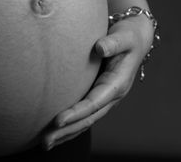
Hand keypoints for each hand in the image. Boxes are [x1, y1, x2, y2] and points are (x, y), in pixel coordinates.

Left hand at [42, 15, 153, 150]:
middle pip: (88, 118)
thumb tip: (100, 47)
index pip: (94, 102)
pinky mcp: (98, 96)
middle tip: (46, 141)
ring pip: (85, 121)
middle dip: (67, 131)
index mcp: (118, 84)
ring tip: (46, 143)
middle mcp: (111, 96)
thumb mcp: (124, 36)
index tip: (58, 120)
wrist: (134, 39)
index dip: (76, 113)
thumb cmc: (128, 37)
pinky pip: (84, 115)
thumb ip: (114, 42)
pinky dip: (70, 126)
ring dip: (66, 133)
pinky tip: (56, 133)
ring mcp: (104, 98)